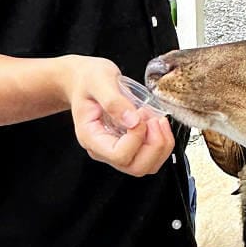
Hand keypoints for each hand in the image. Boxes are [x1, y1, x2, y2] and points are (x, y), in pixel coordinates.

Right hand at [62, 56, 174, 175]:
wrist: (83, 80)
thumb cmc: (87, 80)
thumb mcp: (98, 80)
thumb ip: (113, 100)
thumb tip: (133, 120)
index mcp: (91, 137)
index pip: (119, 155)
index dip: (137, 138)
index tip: (140, 114)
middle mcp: (103, 149)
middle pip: (135, 167)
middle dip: (154, 146)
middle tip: (155, 120)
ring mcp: (116, 149)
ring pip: (147, 165)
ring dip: (161, 145)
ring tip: (157, 120)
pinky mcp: (129, 145)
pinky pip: (150, 156)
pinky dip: (162, 142)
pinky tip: (156, 122)